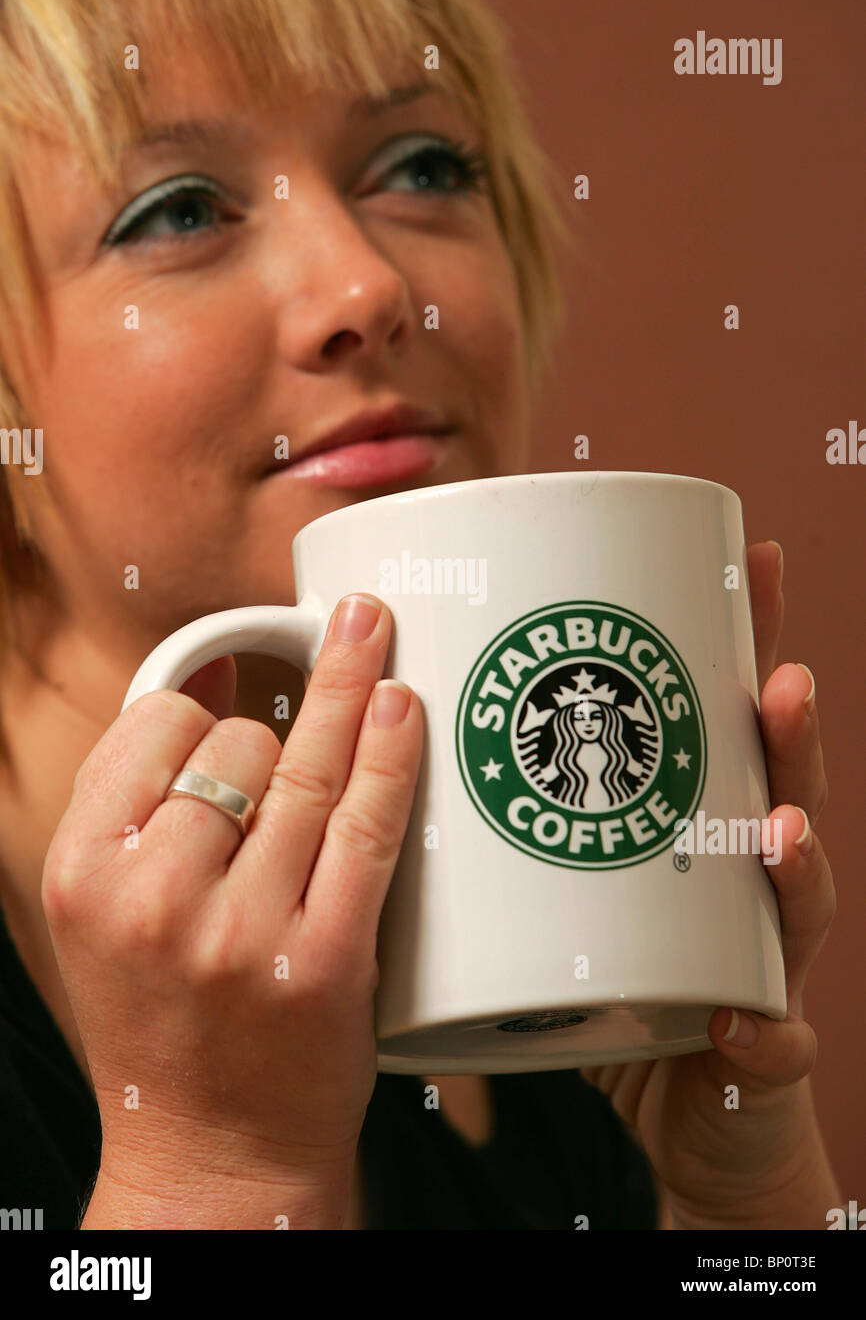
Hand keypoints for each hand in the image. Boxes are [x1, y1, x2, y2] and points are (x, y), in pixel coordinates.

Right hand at [42, 594, 421, 1204]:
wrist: (212, 1158)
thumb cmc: (163, 1021)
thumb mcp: (106, 912)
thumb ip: (136, 804)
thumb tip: (212, 681)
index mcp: (84, 872)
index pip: (154, 726)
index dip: (203, 706)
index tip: (231, 702)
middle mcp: (154, 897)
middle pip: (238, 742)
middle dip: (274, 734)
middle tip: (291, 753)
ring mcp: (244, 930)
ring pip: (307, 769)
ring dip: (349, 696)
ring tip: (374, 637)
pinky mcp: (326, 959)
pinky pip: (368, 826)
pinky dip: (392, 754)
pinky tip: (402, 704)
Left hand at [579, 542, 837, 1223]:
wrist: (671, 1110)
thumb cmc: (611, 981)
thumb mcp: (561, 878)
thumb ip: (517, 807)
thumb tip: (412, 711)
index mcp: (695, 826)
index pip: (730, 724)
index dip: (752, 645)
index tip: (761, 562)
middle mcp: (742, 881)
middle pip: (781, 791)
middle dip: (786, 731)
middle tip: (780, 677)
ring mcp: (760, 962)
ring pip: (798, 902)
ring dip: (796, 863)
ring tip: (780, 825)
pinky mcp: (757, 1048)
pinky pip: (771, 1039)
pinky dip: (764, 1030)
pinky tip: (748, 1021)